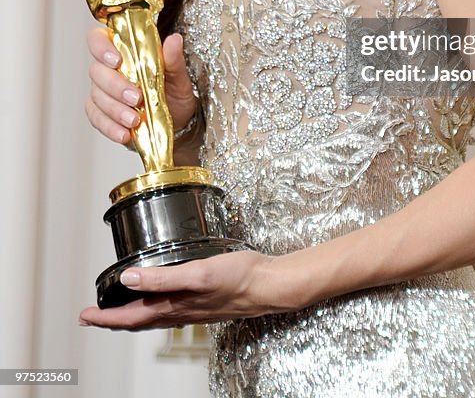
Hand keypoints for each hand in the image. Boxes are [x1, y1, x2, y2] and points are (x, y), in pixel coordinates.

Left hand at [78, 251, 292, 329]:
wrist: (271, 286)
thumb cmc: (240, 278)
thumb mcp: (199, 272)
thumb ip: (163, 277)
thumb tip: (129, 277)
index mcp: (175, 306)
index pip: (130, 317)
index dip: (105, 317)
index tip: (84, 315)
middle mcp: (181, 311)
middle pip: (138, 321)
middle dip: (113, 319)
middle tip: (92, 317)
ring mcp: (193, 309)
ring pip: (153, 317)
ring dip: (131, 315)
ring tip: (117, 311)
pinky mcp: (204, 302)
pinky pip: (170, 311)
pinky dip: (154, 309)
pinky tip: (160, 301)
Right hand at [84, 27, 197, 145]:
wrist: (177, 122)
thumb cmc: (174, 92)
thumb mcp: (179, 76)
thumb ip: (173, 59)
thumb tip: (174, 40)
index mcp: (124, 50)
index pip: (98, 38)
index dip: (101, 46)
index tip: (116, 60)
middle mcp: (108, 69)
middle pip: (97, 71)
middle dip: (115, 86)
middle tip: (136, 97)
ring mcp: (102, 91)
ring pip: (97, 96)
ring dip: (115, 109)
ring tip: (135, 119)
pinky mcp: (100, 113)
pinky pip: (96, 118)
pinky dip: (110, 127)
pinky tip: (124, 133)